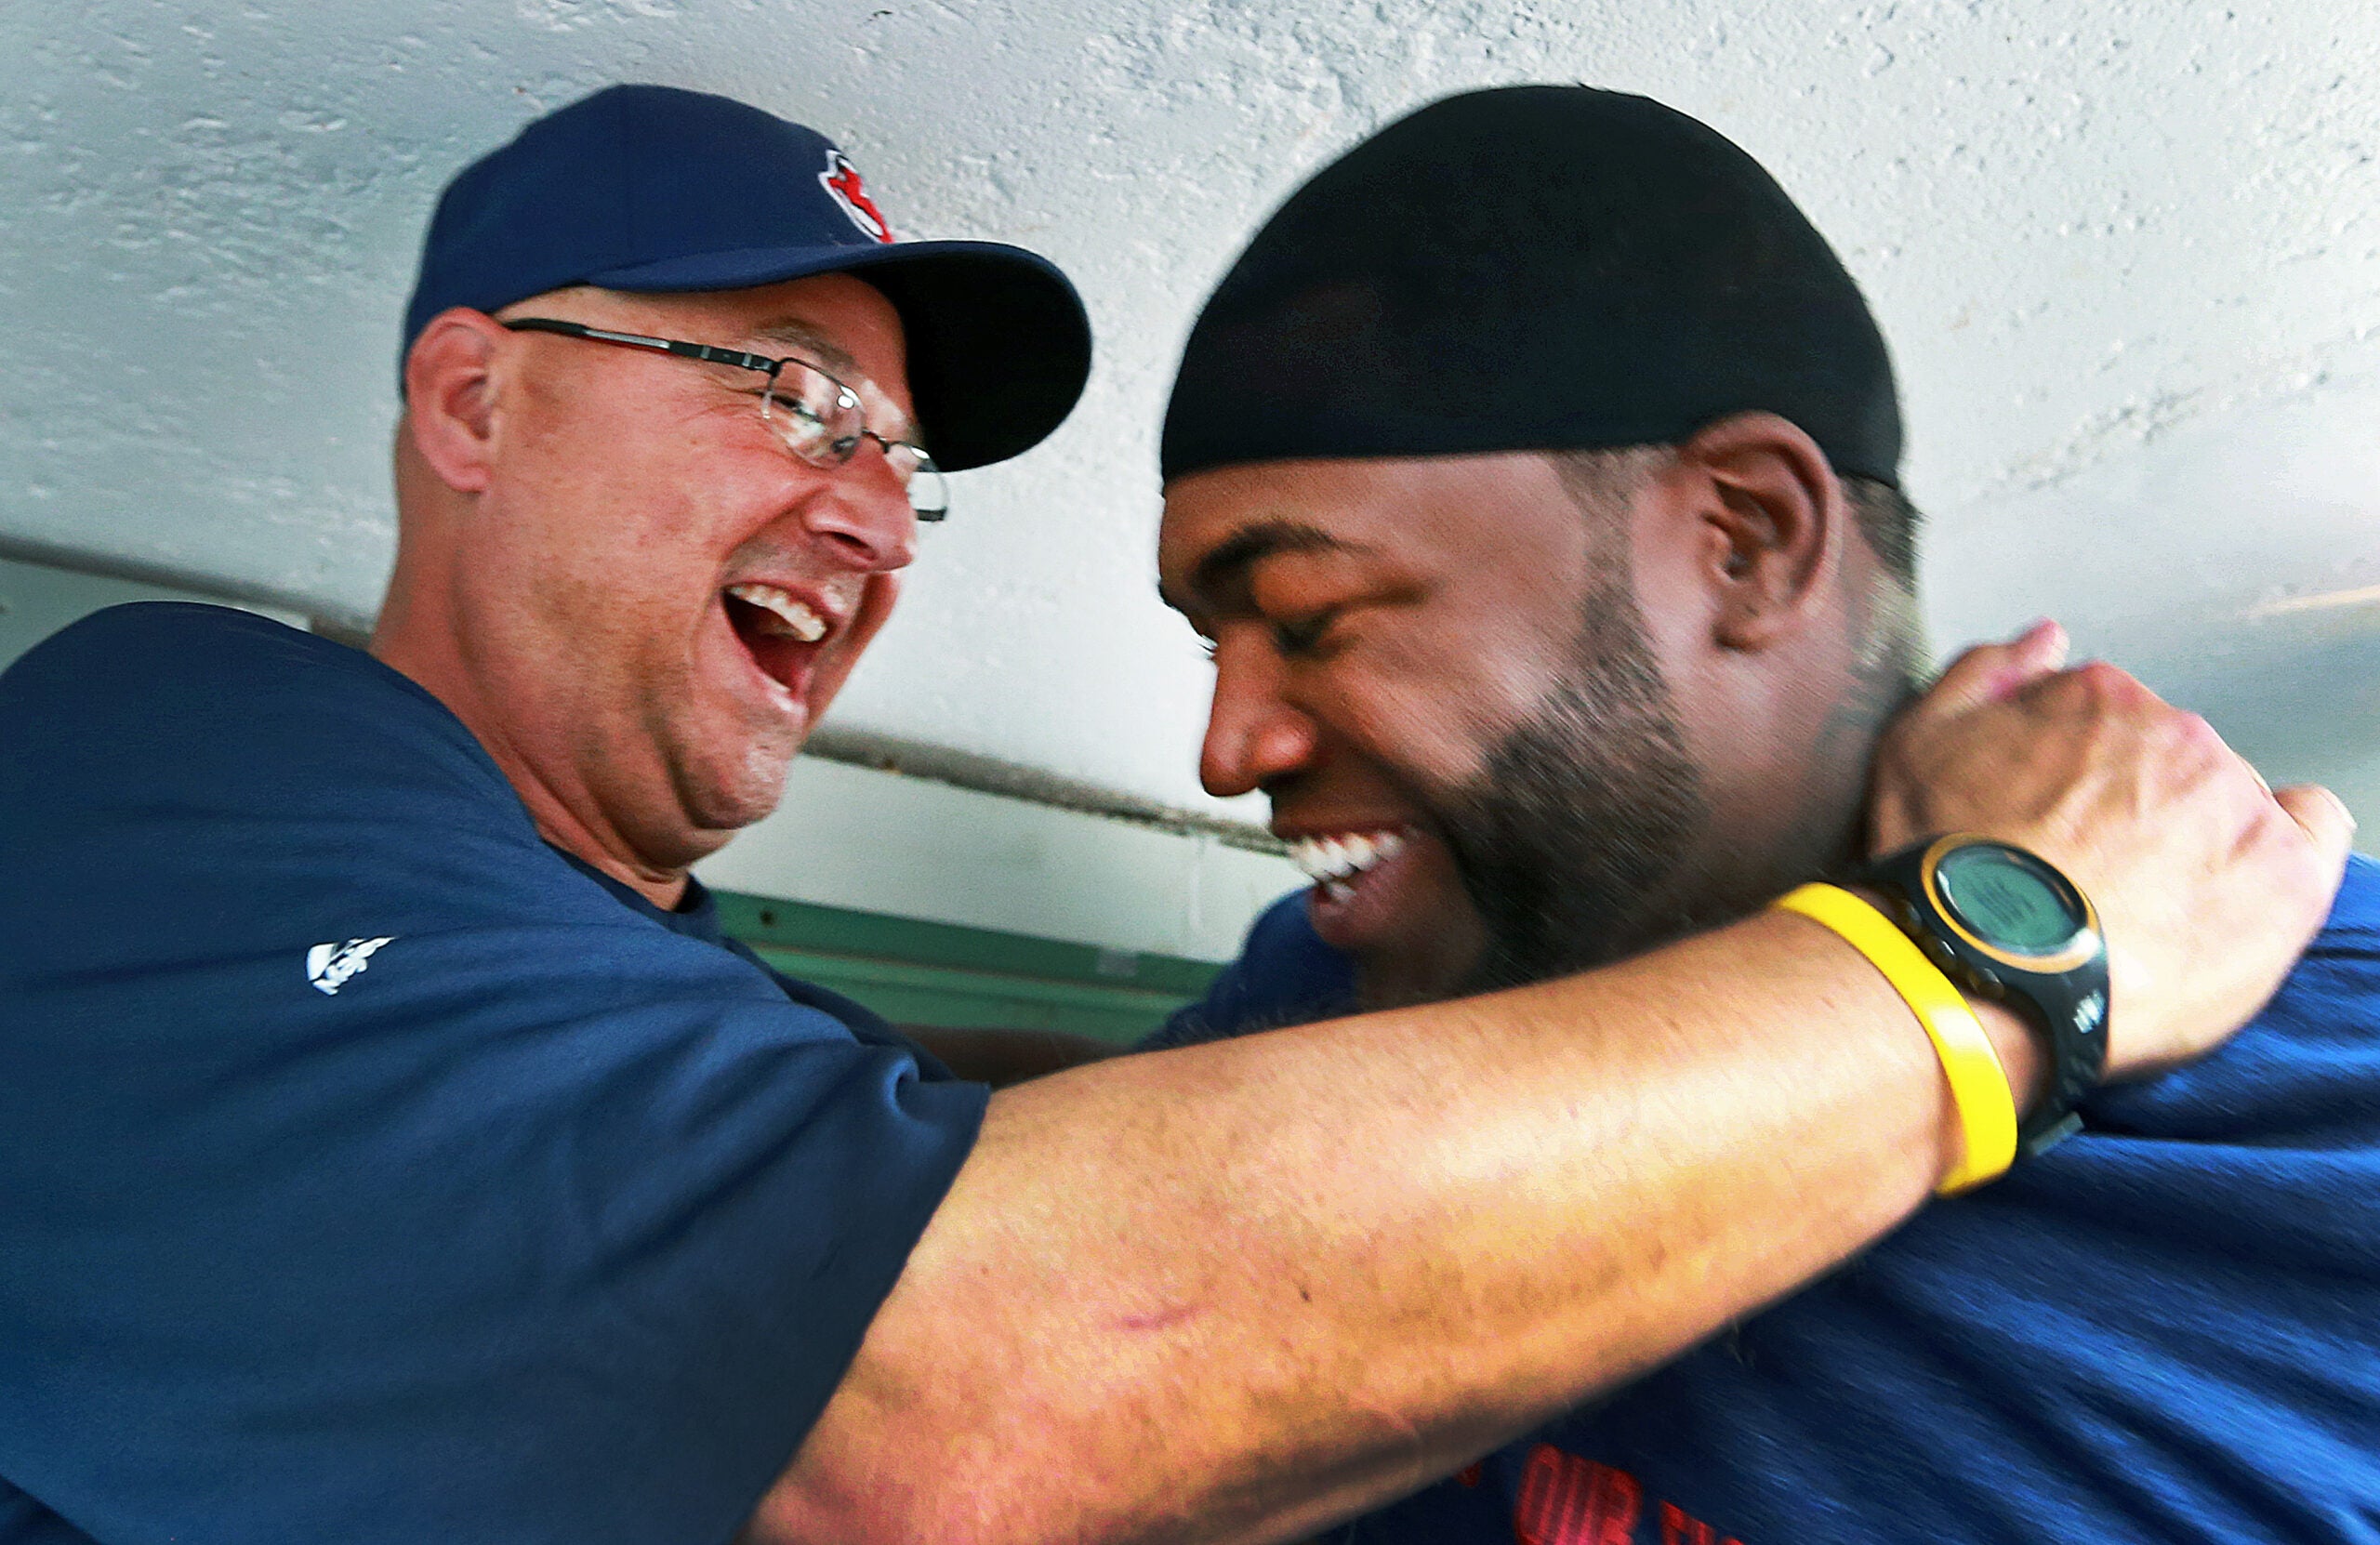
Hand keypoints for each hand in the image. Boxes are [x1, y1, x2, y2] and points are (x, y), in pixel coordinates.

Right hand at [1870, 621, 2354, 1077]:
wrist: (1979, 970)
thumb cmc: (1942, 868)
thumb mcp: (1915, 747)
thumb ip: (1984, 677)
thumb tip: (2045, 642)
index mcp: (2097, 696)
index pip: (2111, 720)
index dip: (2080, 777)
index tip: (2058, 823)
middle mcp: (2176, 732)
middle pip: (2175, 762)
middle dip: (2143, 808)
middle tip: (2096, 875)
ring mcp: (2237, 801)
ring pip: (2234, 802)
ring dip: (2202, 839)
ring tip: (2147, 908)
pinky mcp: (2285, 872)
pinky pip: (2314, 833)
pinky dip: (2288, 850)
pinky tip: (2240, 886)